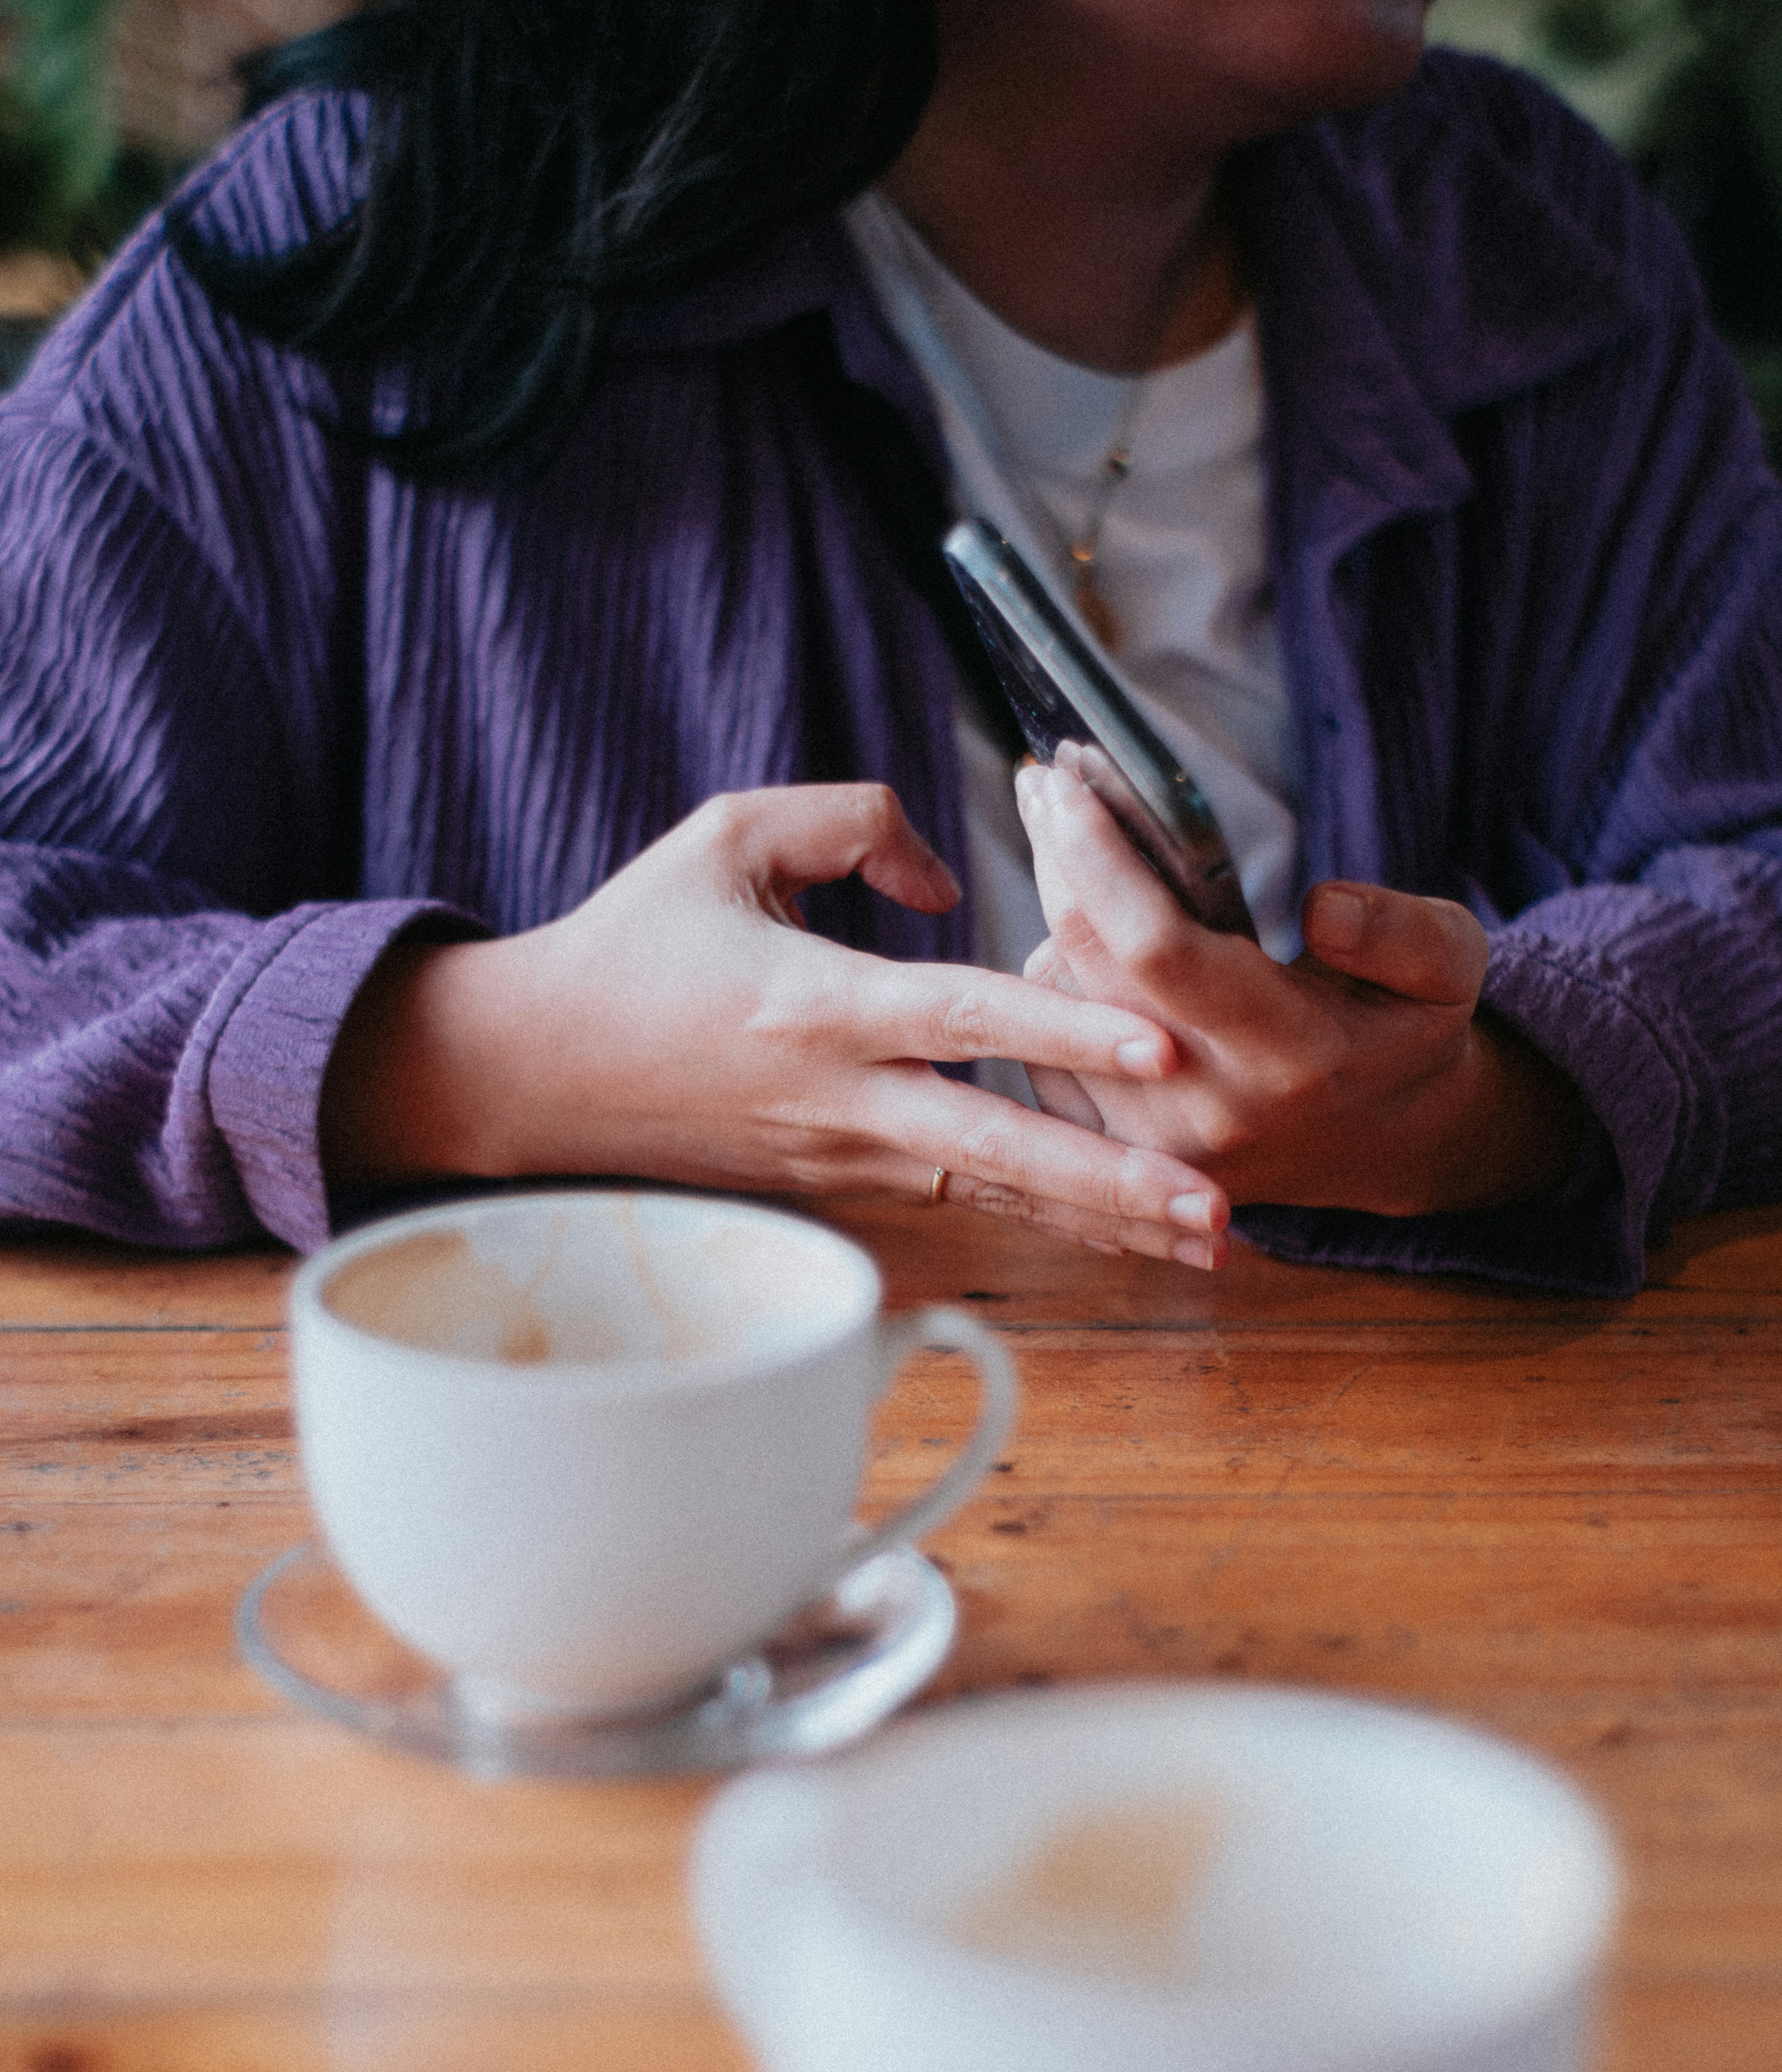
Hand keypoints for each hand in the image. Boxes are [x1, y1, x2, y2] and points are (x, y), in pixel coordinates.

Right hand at [320, 783, 1230, 1262]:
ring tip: (1210, 1241)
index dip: (1064, 1026)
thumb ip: (854, 819)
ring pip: (995, 1194)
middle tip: (1217, 1206)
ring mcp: (841, 1157)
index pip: (963, 1013)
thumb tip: (949, 877)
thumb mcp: (726, 833)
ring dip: (1102, 1218)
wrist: (536, 1069)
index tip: (1160, 1042)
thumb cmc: (632, 941)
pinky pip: (962, 1203)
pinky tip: (1123, 1234)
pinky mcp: (836, 1188)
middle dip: (1114, 1181)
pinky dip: (1044, 1218)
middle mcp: (841, 1098)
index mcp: (817, 1002)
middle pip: (999, 1148)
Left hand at [1015, 762, 1580, 1216]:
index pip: (1160, 949)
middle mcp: (1209, 1109)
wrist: (1383, 1146)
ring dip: (1056, 919)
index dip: (1100, 861)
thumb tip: (1322, 906)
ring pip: (1054, 1005)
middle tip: (1046, 782)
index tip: (1067, 781)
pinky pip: (1046, 1050)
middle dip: (1056, 859)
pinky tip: (1087, 943)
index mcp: (1293, 1056)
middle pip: (1087, 964)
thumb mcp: (1450, 970)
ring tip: (1075, 854)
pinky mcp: (1115, 1160)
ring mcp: (1152, 1146)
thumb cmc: (1408, 1033)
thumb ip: (1401, 932)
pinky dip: (1057, 985)